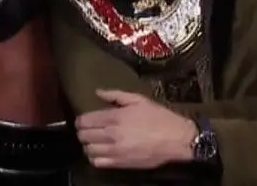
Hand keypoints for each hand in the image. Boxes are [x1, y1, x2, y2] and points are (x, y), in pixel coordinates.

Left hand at [76, 89, 197, 168]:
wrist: (176, 139)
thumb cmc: (159, 117)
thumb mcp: (140, 100)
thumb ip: (116, 95)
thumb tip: (97, 92)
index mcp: (116, 116)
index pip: (86, 120)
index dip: (81, 120)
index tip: (84, 120)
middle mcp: (112, 134)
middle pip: (84, 136)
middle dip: (83, 132)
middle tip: (89, 130)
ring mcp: (115, 150)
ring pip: (88, 150)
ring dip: (88, 145)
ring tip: (95, 141)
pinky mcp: (120, 163)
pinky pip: (97, 162)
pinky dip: (95, 157)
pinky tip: (101, 152)